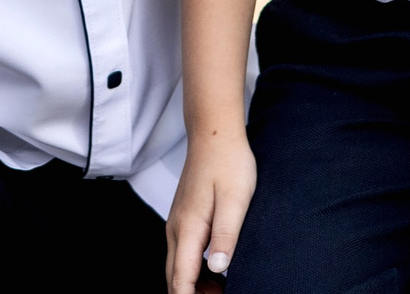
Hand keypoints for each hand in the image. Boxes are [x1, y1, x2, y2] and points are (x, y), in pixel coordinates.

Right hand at [166, 128, 254, 293]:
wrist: (214, 133)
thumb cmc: (228, 163)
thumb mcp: (235, 200)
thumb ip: (226, 235)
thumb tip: (217, 269)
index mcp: (189, 228)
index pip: (181, 279)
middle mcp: (176, 229)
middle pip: (174, 277)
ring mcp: (177, 223)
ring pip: (178, 266)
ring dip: (194, 285)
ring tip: (222, 291)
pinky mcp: (184, 218)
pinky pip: (183, 253)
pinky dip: (194, 270)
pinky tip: (215, 271)